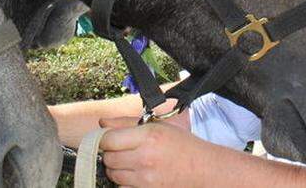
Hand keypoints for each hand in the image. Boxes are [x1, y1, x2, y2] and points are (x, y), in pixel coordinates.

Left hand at [98, 117, 218, 186]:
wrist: (203, 170)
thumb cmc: (181, 145)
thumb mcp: (158, 126)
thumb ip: (127, 123)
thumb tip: (102, 123)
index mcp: (148, 136)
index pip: (108, 140)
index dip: (105, 139)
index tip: (111, 139)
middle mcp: (145, 157)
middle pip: (108, 158)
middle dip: (111, 154)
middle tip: (123, 150)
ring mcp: (145, 179)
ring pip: (113, 175)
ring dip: (117, 169)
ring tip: (131, 162)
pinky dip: (125, 182)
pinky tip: (136, 175)